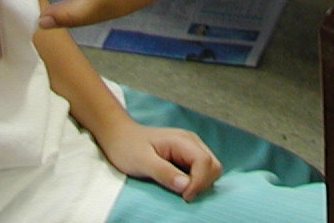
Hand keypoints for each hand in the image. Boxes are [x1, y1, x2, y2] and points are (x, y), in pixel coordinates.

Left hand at [97, 117, 221, 200]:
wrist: (120, 136)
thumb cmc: (128, 147)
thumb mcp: (142, 162)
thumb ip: (164, 173)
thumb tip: (185, 186)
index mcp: (182, 140)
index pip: (204, 161)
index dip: (199, 182)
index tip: (184, 197)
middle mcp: (192, 142)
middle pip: (213, 165)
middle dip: (203, 183)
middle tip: (183, 195)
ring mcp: (191, 147)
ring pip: (211, 167)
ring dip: (201, 183)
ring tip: (182, 191)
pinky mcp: (187, 155)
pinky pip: (202, 169)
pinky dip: (197, 181)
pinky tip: (182, 185)